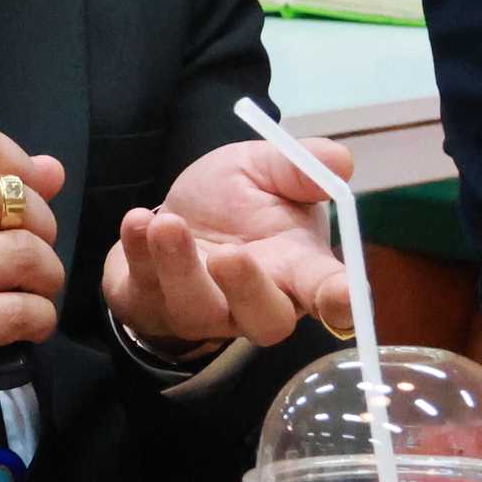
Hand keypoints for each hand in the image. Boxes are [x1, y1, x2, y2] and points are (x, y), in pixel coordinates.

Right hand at [0, 122, 67, 426]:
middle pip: (11, 200)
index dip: (17, 162)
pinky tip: (25, 324)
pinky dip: (39, 317)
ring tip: (32, 289)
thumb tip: (52, 169)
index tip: (26, 192)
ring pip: (25, 255)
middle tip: (30, 255)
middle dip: (42, 227)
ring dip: (45, 275)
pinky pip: (22, 311)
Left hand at [104, 136, 351, 350]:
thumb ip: (297, 168)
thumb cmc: (231, 201)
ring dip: (180, 267)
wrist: (169, 215)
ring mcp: (200, 310)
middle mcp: (253, 301)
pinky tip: (137, 221)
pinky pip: (143, 288)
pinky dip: (137, 252)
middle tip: (230, 255)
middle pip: (265, 321)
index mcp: (295, 268)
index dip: (340, 299)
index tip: (345, 297)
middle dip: (248, 291)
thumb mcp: (263, 170)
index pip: (327, 293)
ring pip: (196, 308)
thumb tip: (340, 160)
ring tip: (167, 224)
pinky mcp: (149, 304)